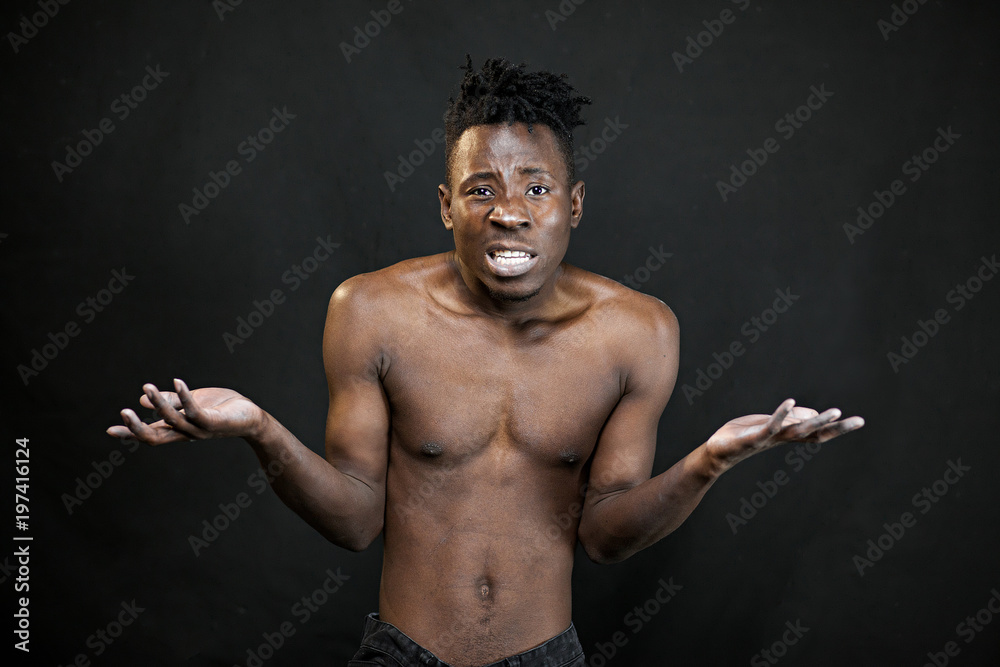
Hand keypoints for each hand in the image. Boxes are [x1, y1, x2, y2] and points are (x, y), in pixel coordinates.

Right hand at [106, 379, 264, 444]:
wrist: (251, 417)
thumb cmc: (220, 409)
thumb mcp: (191, 403)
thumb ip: (169, 401)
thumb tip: (143, 398)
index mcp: (178, 429)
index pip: (150, 434)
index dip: (130, 433)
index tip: (110, 430)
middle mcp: (186, 432)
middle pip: (156, 437)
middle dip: (138, 427)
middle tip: (123, 413)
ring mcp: (199, 429)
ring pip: (173, 420)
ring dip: (159, 403)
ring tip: (147, 387)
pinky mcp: (213, 422)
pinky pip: (195, 410)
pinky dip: (184, 396)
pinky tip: (177, 381)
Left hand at [705, 398, 863, 473]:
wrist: (717, 452)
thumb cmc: (744, 436)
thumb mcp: (770, 425)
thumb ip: (790, 420)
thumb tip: (814, 414)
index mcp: (788, 435)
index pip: (818, 432)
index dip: (838, 428)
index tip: (860, 421)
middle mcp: (783, 438)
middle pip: (815, 433)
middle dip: (837, 427)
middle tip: (859, 420)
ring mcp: (770, 439)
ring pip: (798, 431)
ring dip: (816, 420)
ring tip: (835, 411)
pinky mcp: (754, 438)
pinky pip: (770, 425)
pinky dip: (781, 414)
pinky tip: (790, 401)